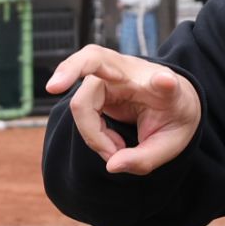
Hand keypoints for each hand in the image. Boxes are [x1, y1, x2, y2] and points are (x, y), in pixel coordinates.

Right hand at [44, 45, 201, 174]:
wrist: (170, 102)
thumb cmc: (171, 118)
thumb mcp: (169, 145)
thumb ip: (143, 159)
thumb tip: (111, 165)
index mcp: (161, 84)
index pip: (162, 80)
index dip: (163, 83)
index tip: (165, 82)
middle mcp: (130, 71)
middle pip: (93, 60)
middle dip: (70, 71)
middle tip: (52, 87)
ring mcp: (107, 74)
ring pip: (82, 102)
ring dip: (93, 135)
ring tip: (116, 151)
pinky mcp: (94, 85)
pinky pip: (81, 110)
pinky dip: (92, 134)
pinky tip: (111, 144)